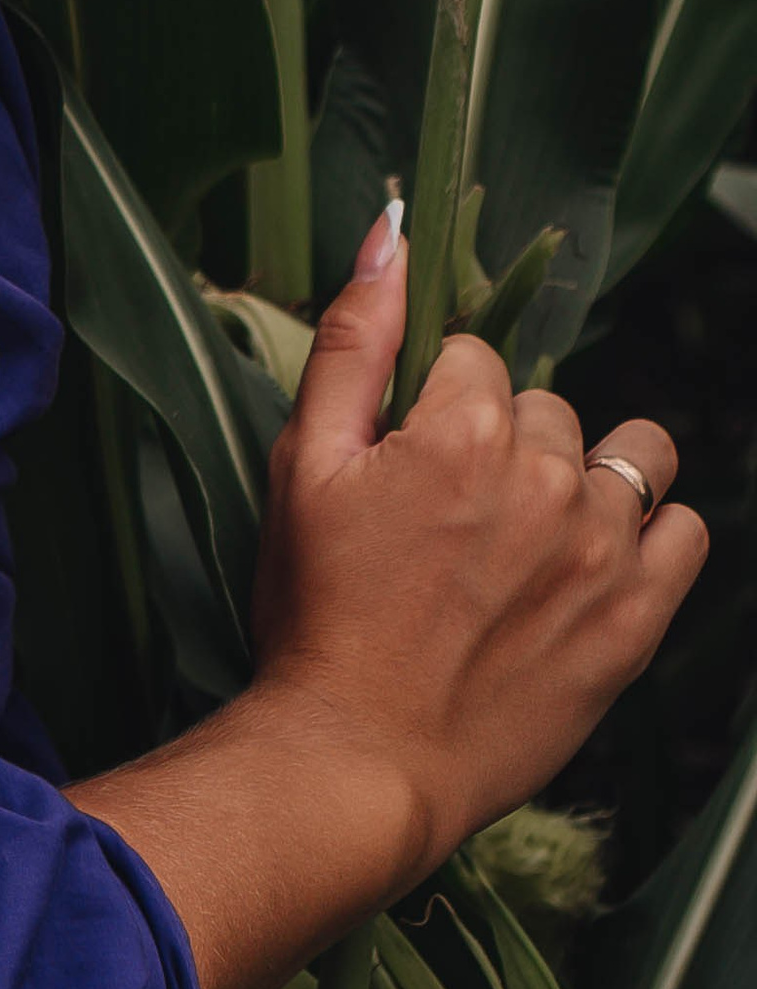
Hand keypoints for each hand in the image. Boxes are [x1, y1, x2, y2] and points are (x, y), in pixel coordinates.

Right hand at [68, 208, 706, 988]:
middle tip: (454, 519)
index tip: (409, 463)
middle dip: (505, 442)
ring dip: (587, 477)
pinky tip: (588, 565)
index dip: (433, 406)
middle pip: (545, 407)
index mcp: (461, 429)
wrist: (362, 757)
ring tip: (533, 534)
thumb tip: (390, 231)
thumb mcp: (304, 462)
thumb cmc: (320, 611)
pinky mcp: (635, 623)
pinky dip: (648, 536)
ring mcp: (601, 553)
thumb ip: (352, 339)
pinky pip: (684, 534)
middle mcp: (546, 478)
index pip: (472, 359)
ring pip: (628, 456)